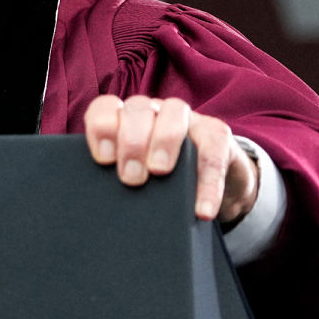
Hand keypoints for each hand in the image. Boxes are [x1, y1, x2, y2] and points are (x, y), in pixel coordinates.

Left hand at [83, 95, 257, 223]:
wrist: (213, 189)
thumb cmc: (163, 183)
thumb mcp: (138, 179)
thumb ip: (120, 180)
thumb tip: (101, 209)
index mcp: (126, 119)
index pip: (106, 108)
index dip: (101, 128)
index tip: (103, 159)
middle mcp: (154, 112)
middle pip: (138, 108)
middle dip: (131, 141)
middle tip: (130, 177)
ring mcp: (187, 119)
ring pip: (174, 112)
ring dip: (164, 140)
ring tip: (159, 172)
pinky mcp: (217, 135)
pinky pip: (213, 151)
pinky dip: (208, 182)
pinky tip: (202, 209)